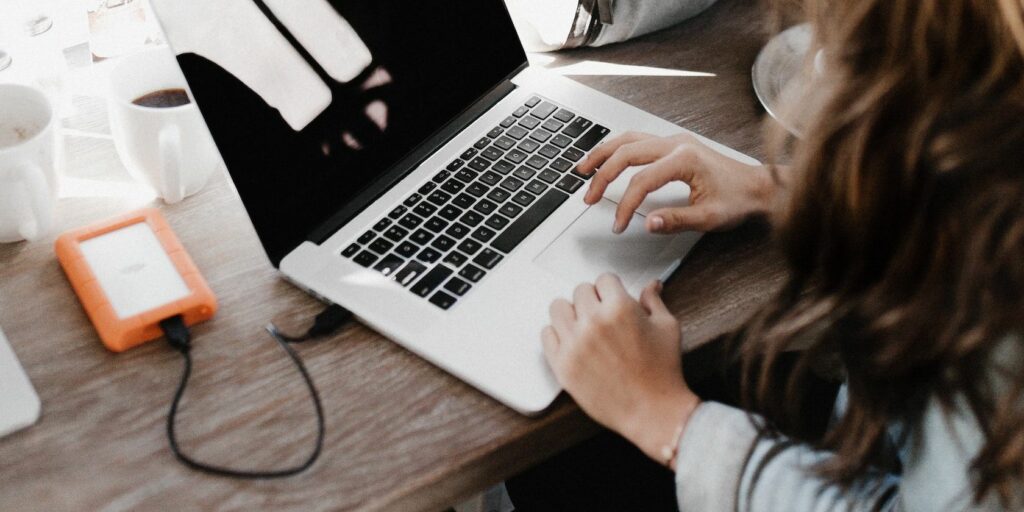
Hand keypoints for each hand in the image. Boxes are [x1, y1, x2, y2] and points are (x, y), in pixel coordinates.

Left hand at [542, 274, 699, 464]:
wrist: (652, 412)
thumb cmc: (663, 373)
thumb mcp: (667, 328)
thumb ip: (654, 302)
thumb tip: (652, 286)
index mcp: (619, 308)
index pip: (604, 279)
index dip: (611, 289)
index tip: (613, 298)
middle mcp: (593, 322)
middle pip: (580, 291)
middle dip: (593, 299)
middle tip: (602, 315)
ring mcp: (574, 344)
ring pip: (558, 308)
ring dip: (571, 313)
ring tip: (584, 326)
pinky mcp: (562, 365)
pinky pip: (546, 334)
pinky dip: (557, 335)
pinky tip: (572, 342)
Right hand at [578, 132, 777, 233]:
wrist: (759, 186)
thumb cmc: (739, 200)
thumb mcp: (710, 218)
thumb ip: (677, 221)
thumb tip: (648, 223)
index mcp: (685, 159)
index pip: (641, 181)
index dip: (625, 205)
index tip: (618, 225)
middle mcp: (676, 144)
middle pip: (626, 153)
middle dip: (602, 176)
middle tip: (588, 197)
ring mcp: (674, 140)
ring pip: (628, 139)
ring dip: (603, 154)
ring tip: (583, 169)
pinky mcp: (674, 144)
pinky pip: (637, 139)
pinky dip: (617, 149)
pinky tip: (606, 158)